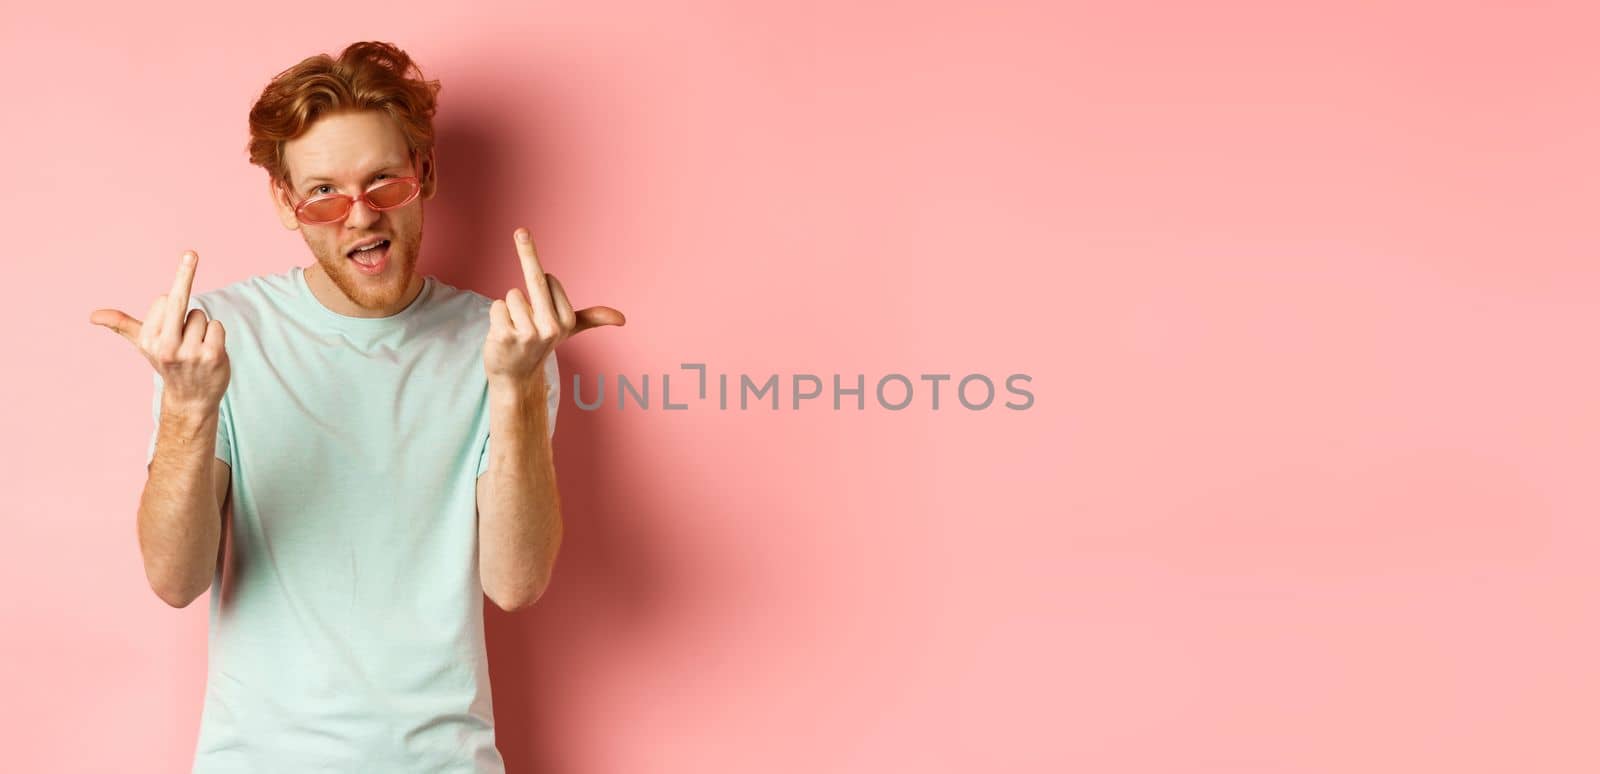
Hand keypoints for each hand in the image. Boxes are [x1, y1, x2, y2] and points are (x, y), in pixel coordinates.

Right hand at [89, 250, 230, 414]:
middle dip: (184, 272)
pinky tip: (208, 352)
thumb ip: (122, 325)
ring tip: (195, 347)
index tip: (170, 311)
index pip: (165, 300)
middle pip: (178, 300)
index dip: (170, 304)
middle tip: (191, 252)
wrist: (191, 398)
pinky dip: (216, 334)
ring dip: (201, 328)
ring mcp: (191, 352)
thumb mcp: (143, 343)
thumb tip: (93, 316)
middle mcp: (167, 346)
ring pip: (201, 315)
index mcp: (149, 338)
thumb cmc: (167, 363)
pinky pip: (217, 326)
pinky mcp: (214, 356)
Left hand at [484, 227, 624, 384]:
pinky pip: (496, 306)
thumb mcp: (568, 330)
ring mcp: (528, 333)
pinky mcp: (505, 336)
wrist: (516, 377)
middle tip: (521, 230)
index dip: (541, 283)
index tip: (542, 297)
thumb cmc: (540, 346)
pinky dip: (495, 317)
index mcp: (567, 321)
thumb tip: (622, 319)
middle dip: (528, 249)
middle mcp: (551, 328)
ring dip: (508, 309)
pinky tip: (502, 334)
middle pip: (536, 279)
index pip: (549, 280)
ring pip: (511, 295)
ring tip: (513, 329)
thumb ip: (592, 318)